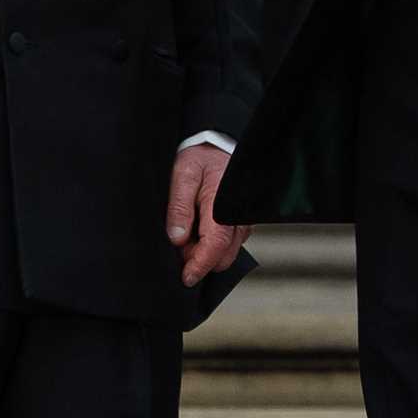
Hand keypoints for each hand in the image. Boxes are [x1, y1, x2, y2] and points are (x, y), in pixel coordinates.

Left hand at [166, 144, 250, 286]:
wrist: (216, 140)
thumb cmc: (200, 155)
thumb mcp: (183, 174)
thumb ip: (179, 207)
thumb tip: (176, 238)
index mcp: (223, 206)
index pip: (216, 246)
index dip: (200, 265)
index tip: (185, 277)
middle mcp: (238, 216)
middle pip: (223, 256)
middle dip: (200, 259)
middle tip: (179, 241)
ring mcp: (241, 219)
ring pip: (226, 252)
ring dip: (206, 251)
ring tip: (187, 230)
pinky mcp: (239, 220)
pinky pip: (228, 242)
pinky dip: (212, 244)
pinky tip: (197, 228)